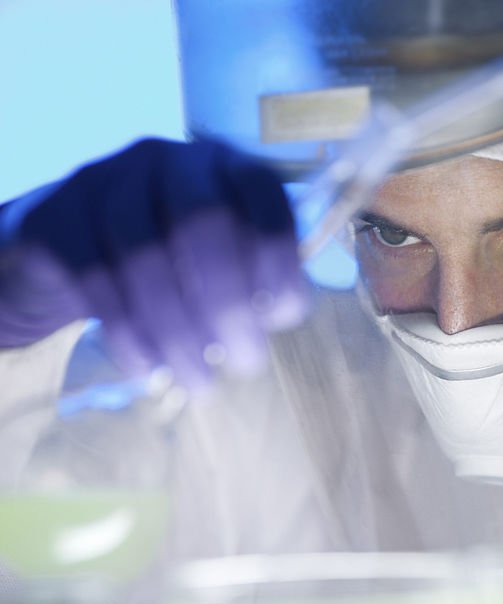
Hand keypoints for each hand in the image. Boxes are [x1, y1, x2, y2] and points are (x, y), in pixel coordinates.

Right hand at [0, 138, 308, 387]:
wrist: (70, 255)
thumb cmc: (172, 261)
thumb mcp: (224, 261)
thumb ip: (258, 278)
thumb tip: (280, 312)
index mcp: (223, 164)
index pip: (260, 191)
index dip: (277, 253)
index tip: (284, 314)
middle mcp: (167, 160)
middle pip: (202, 222)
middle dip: (229, 301)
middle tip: (247, 362)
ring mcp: (106, 181)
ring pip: (145, 255)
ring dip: (178, 330)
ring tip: (201, 383)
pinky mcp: (57, 218)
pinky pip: (96, 279)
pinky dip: (129, 333)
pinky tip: (149, 369)